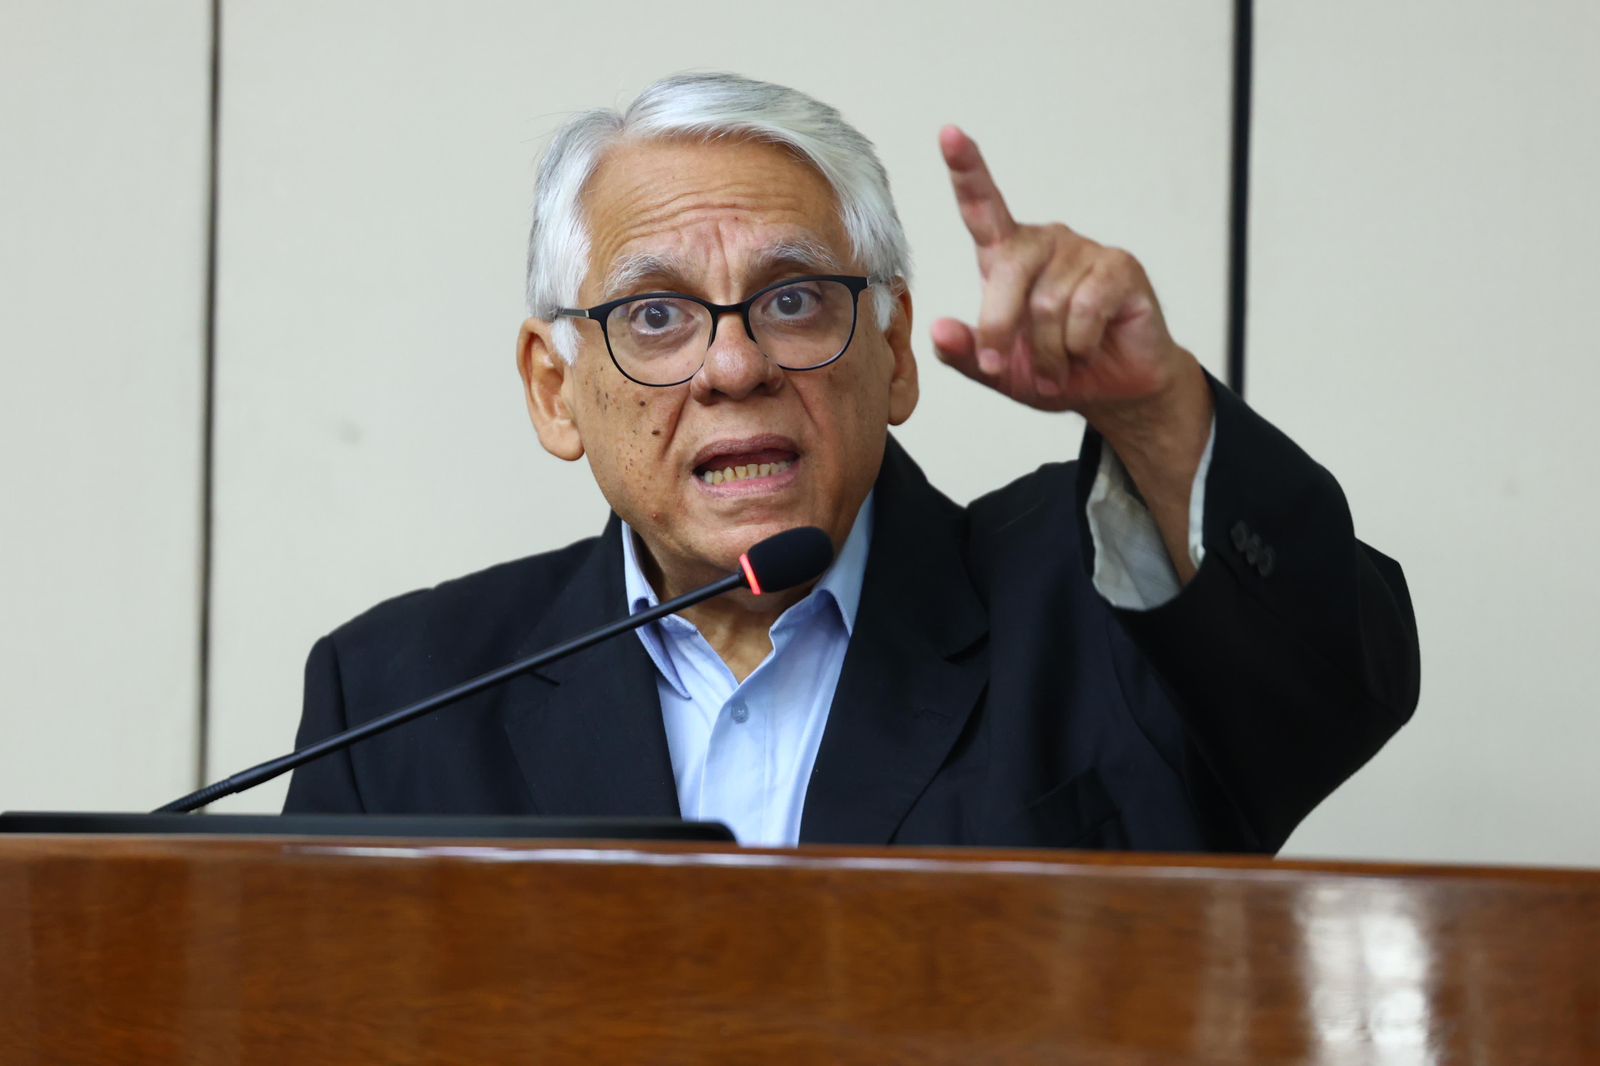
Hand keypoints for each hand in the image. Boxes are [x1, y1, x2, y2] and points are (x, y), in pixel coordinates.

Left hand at [931, 126, 1193, 418]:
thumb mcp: (999, 370)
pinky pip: (1085, 309)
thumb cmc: (1053, 370)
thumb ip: (966, 353)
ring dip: (1047, 352)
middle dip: (999, 328)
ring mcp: (1084, 250)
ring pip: (1047, 304)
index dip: (966, 169)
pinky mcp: (1120, 266)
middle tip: (1001, 366)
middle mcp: (1044, 242)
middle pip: (1008, 272)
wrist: (1115, 389)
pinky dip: (1080, 344)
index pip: (982, 206)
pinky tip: (1088, 349)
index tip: (949, 134)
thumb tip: (938, 330)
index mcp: (1008, 256)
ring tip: (1057, 367)